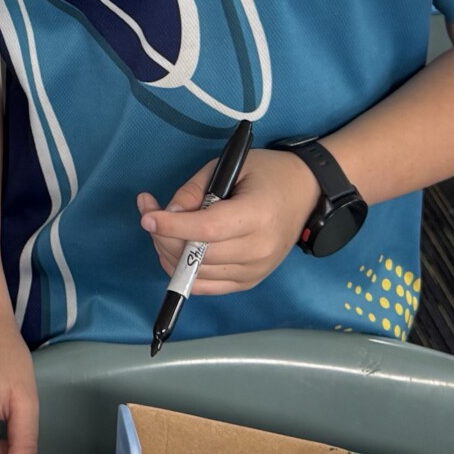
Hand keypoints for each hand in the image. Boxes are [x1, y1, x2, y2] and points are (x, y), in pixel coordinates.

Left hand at [139, 146, 318, 296]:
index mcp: (258, 215)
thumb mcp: (228, 166)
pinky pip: (205, 287)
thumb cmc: (267, 174)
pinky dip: (183, 271)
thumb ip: (195, 190)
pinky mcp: (249, 282)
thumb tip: (168, 214)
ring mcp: (255, 271)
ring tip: (163, 229)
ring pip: (196, 274)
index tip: (147, 216)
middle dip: (163, 236)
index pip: (208, 229)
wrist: (305, 193)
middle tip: (150, 214)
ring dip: (169, 253)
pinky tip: (176, 250)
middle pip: (198, 255)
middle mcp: (259, 249)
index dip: (173, 226)